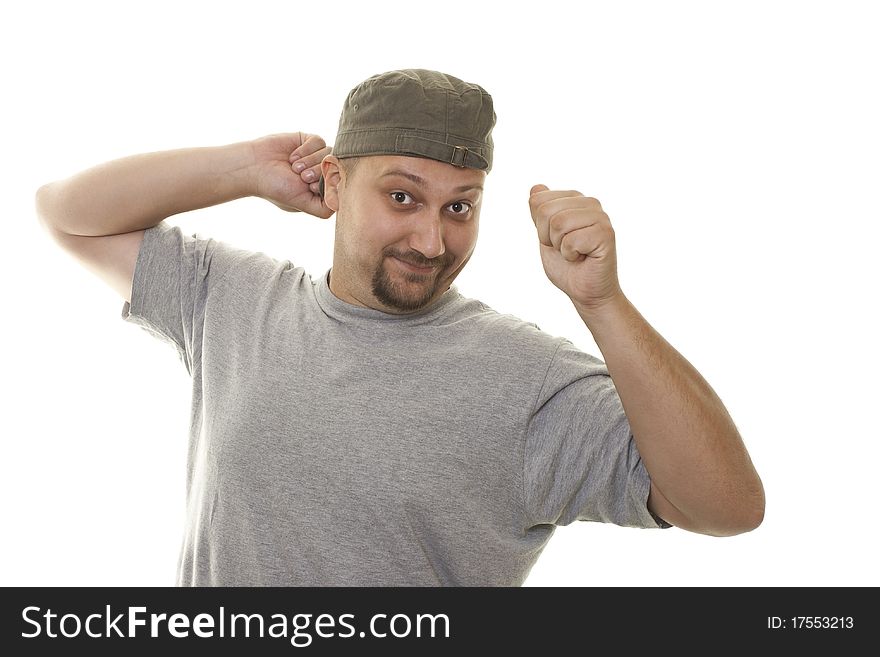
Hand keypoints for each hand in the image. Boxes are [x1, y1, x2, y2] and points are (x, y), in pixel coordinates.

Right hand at [250, 133, 333, 217]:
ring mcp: (315, 156)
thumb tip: (343, 201)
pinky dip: (305, 150)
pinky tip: (292, 157)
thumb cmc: (275, 188)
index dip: (328, 184)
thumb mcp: (302, 204)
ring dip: (310, 161)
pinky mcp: (308, 141)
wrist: (253, 167)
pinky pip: (319, 141)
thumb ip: (324, 208)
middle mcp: (320, 172)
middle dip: (318, 173)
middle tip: (301, 177)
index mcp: (322, 189)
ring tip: (294, 168)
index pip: (341, 184)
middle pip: (337, 168)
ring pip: (329, 153)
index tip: (310, 188)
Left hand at [529, 184, 622, 313]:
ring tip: (574, 252)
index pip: (537, 201)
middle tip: (565, 248)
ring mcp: (600, 216)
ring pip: (558, 223)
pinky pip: (571, 240)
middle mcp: (589, 203)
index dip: (539, 227)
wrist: (585, 291)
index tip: (555, 240)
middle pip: (545, 211)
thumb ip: (540, 213)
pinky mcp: (606, 233)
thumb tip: (536, 188)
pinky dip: (570, 255)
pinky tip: (583, 257)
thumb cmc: (567, 266)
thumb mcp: (545, 236)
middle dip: (548, 237)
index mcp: (574, 199)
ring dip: (560, 246)